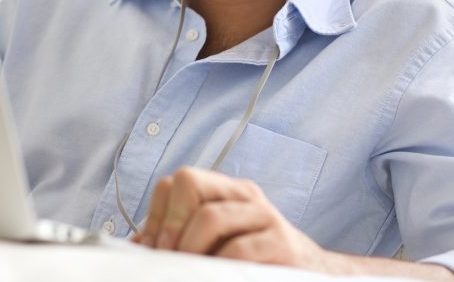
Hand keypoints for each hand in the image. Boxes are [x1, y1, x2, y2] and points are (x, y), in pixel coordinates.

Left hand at [131, 166, 329, 269]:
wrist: (315, 275)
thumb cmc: (259, 260)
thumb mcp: (219, 243)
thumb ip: (182, 239)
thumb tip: (138, 245)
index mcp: (226, 192)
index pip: (177, 181)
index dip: (157, 215)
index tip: (153, 248)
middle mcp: (245, 196)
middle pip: (189, 182)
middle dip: (169, 224)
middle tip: (166, 257)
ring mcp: (265, 217)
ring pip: (210, 216)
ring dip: (188, 249)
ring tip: (189, 269)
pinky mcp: (282, 244)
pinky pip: (238, 250)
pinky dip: (217, 267)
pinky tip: (215, 275)